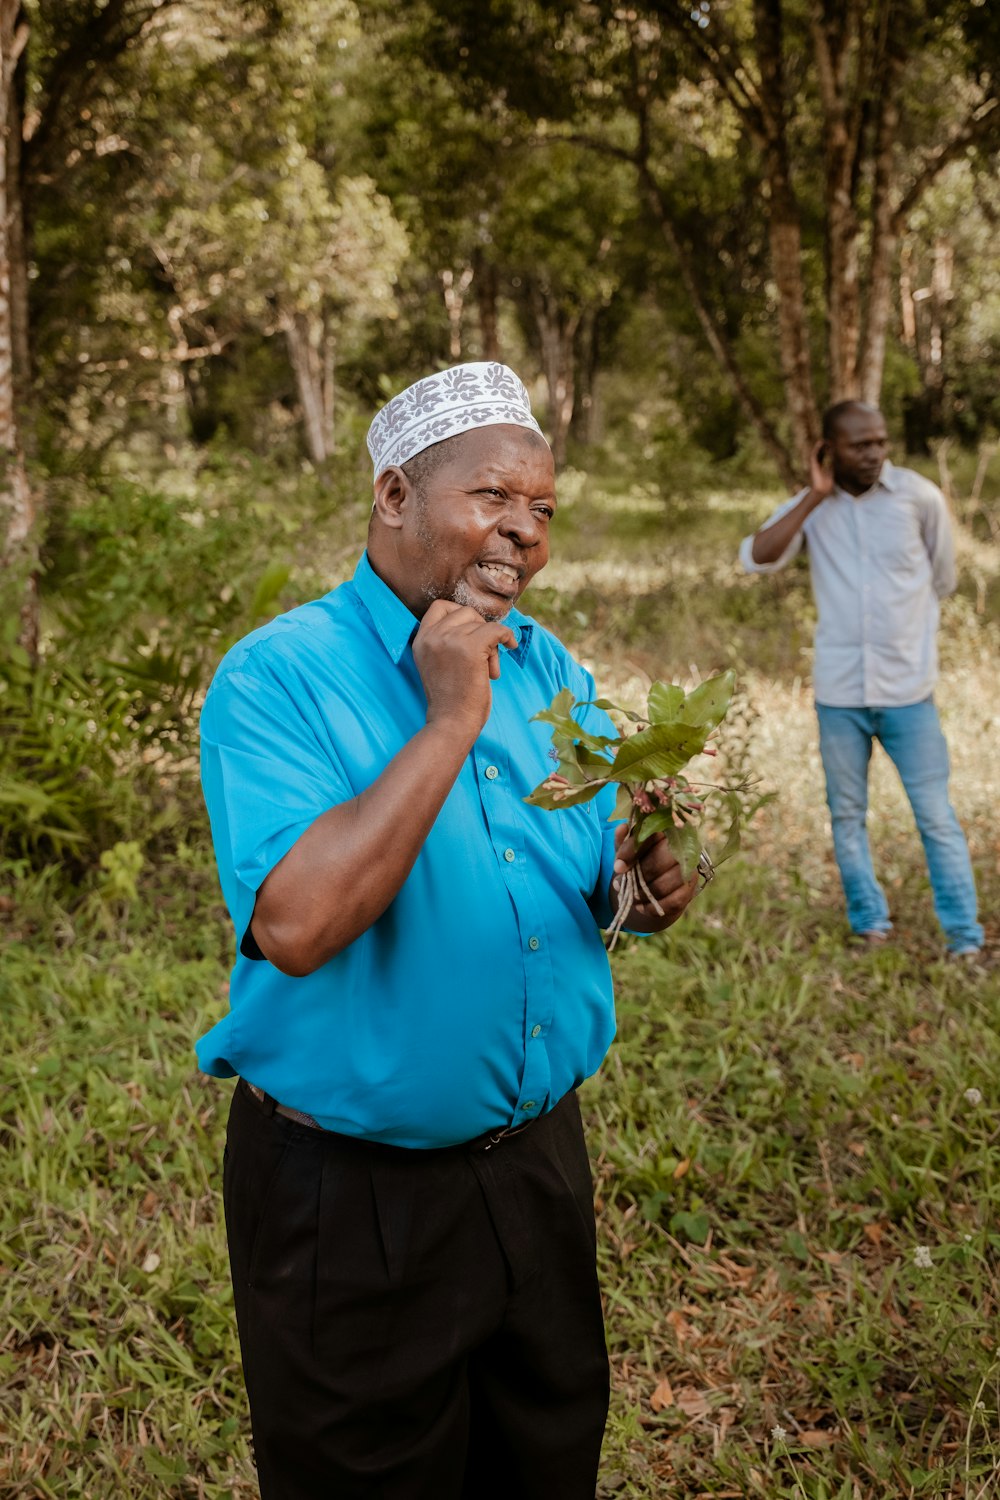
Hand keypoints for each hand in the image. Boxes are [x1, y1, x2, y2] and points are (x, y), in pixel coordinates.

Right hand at [413, 600, 517, 738]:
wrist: (451, 722)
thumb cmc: (450, 699)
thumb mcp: (436, 663)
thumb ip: (445, 642)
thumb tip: (477, 623)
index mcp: (421, 640)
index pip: (439, 606)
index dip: (460, 614)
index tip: (472, 631)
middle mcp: (432, 636)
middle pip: (465, 612)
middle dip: (480, 629)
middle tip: (485, 655)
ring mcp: (450, 640)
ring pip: (483, 625)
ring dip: (492, 645)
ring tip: (490, 669)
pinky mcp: (470, 647)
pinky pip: (497, 630)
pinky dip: (507, 636)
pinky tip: (511, 646)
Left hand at [611, 824, 697, 931]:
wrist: (662, 878)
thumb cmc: (645, 859)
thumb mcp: (632, 849)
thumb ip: (625, 841)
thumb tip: (621, 828)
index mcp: (666, 830)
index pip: (648, 837)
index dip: (630, 852)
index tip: (617, 868)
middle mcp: (682, 846)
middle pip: (657, 863)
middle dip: (636, 878)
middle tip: (621, 886)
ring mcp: (689, 868)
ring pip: (664, 884)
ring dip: (644, 894)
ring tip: (631, 898)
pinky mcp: (691, 887)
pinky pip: (674, 901)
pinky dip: (654, 908)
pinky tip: (642, 907)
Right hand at [808, 440, 835, 500]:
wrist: (822, 489)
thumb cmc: (827, 484)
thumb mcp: (832, 472)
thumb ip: (832, 465)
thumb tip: (835, 460)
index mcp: (822, 466)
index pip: (824, 456)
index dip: (827, 450)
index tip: (831, 444)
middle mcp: (818, 465)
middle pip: (820, 453)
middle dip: (824, 447)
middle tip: (827, 440)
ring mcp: (815, 464)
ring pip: (817, 453)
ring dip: (819, 446)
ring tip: (823, 440)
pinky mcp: (813, 464)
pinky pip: (814, 454)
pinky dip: (816, 448)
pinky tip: (820, 443)